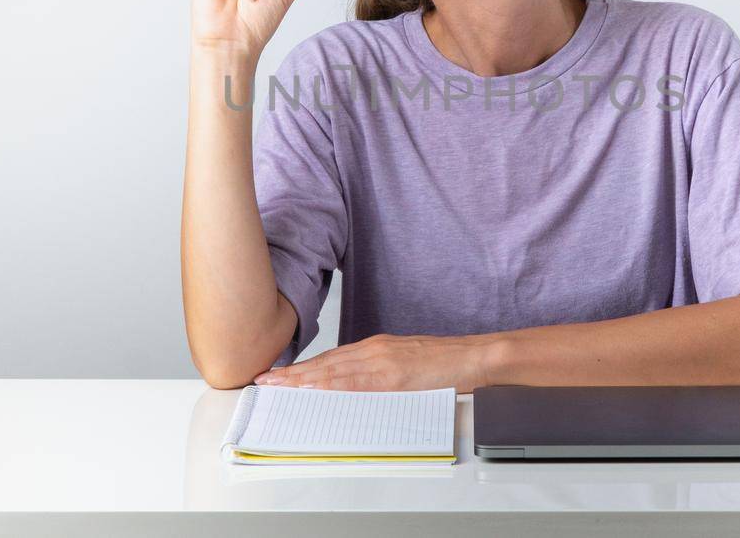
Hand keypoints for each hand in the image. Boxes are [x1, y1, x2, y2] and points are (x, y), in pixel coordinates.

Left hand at [252, 333, 498, 393]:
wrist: (474, 357)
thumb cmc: (444, 363)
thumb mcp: (405, 363)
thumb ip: (378, 373)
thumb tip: (353, 392)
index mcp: (376, 347)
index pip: (331, 359)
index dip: (303, 368)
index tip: (280, 374)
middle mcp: (375, 350)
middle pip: (326, 363)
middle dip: (293, 373)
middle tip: (265, 380)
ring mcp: (383, 361)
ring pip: (334, 371)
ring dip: (303, 380)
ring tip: (278, 386)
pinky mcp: (394, 375)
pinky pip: (356, 382)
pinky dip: (331, 386)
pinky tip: (314, 391)